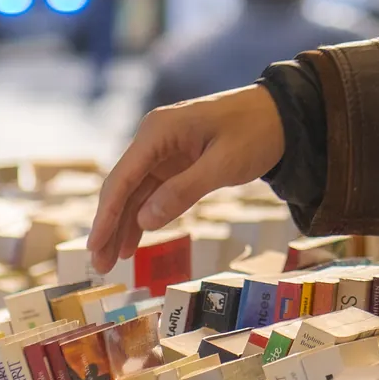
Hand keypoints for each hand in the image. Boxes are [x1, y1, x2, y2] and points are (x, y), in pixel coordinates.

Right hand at [88, 84, 284, 272]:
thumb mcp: (224, 164)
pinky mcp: (176, 161)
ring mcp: (163, 149)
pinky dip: (143, 216)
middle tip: (100, 265)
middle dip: (109, 226)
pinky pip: (151, 191)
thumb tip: (145, 220)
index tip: (96, 246)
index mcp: (159, 131)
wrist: (282, 114)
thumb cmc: (256, 132)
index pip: (123, 178)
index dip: (106, 216)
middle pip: (122, 187)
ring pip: (134, 193)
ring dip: (123, 225)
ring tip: (112, 262)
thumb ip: (184, 191)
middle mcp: (153, 138)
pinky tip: (132, 242)